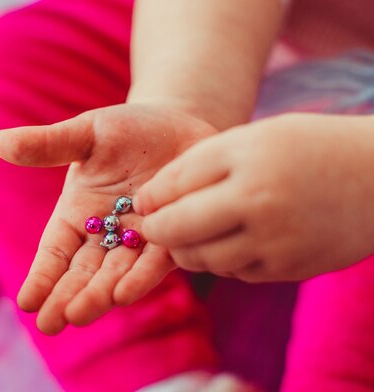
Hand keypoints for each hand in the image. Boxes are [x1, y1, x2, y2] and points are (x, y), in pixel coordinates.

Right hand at [0, 101, 216, 333]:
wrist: (178, 124)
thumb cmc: (126, 130)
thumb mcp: (85, 134)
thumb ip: (48, 145)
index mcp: (77, 214)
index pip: (54, 251)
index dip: (41, 276)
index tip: (25, 302)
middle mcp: (105, 234)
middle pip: (83, 272)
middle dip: (67, 297)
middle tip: (50, 324)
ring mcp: (139, 239)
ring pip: (116, 274)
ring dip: (98, 295)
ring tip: (80, 314)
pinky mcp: (173, 236)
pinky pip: (156, 261)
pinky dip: (141, 277)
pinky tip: (124, 294)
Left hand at [135, 113, 373, 281]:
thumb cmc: (306, 148)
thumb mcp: (252, 139)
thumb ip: (198, 166)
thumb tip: (149, 202)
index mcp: (246, 164)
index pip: (174, 186)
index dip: (150, 198)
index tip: (143, 201)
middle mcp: (260, 206)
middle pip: (179, 231)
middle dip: (157, 231)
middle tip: (153, 226)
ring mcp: (277, 244)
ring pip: (203, 260)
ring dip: (186, 250)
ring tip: (188, 234)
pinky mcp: (290, 269)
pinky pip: (235, 273)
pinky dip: (221, 260)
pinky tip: (227, 242)